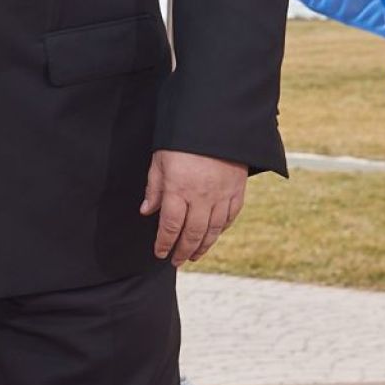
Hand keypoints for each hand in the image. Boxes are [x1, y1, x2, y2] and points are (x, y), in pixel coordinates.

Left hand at [140, 150, 246, 265]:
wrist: (216, 123)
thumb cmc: (182, 140)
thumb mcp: (160, 160)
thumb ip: (154, 187)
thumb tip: (147, 211)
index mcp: (178, 189)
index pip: (170, 225)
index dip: (164, 242)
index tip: (160, 253)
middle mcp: (201, 197)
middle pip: (192, 233)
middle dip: (183, 250)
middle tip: (176, 261)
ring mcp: (222, 195)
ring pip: (213, 230)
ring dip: (203, 246)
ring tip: (194, 255)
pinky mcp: (237, 190)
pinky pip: (230, 217)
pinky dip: (221, 230)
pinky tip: (213, 236)